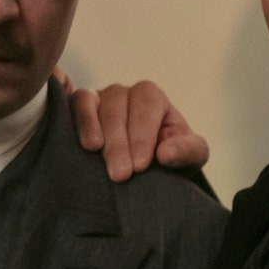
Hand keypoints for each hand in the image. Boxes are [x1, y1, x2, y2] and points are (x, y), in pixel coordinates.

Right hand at [71, 80, 209, 181]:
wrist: (145, 168)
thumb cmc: (169, 156)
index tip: (140, 166)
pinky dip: (82, 121)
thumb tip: (165, 154)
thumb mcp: (190, 156)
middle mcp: (125, 93)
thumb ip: (186, 152)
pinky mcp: (80, 107)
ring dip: (97, 132)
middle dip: (119, 143)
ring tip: (99, 156)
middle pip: (118, 107)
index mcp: (153, 98)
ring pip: (95, 104)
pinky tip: (87, 145)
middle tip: (120, 175)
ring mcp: (100, 97)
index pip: (147, 106)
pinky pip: (78, 104)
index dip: (143, 136)